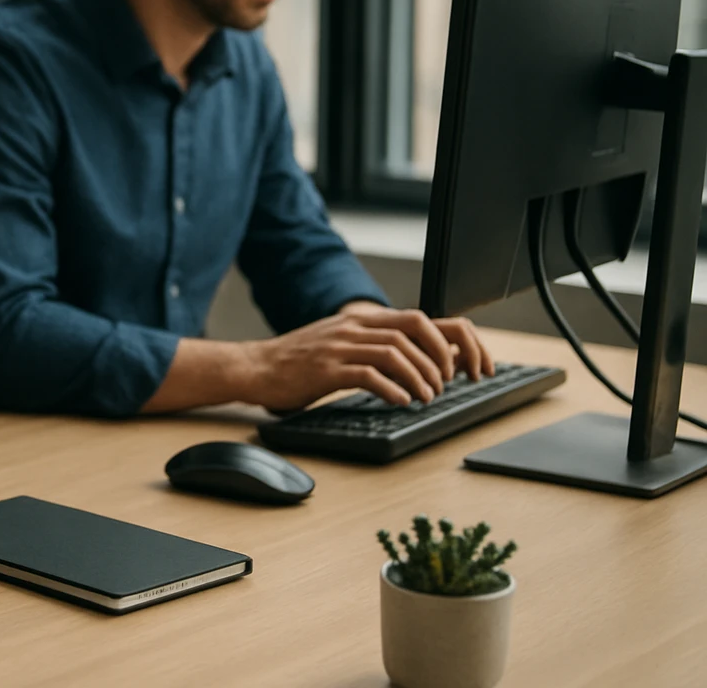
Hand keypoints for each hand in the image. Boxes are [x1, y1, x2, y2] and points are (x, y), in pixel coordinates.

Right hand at [237, 304, 493, 412]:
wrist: (256, 367)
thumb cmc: (299, 361)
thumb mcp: (340, 343)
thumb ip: (373, 345)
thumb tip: (416, 360)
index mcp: (361, 321)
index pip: (418, 318)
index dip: (448, 340)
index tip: (462, 366)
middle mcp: (354, 328)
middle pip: (413, 329)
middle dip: (440, 358)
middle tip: (447, 383)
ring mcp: (339, 346)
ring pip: (395, 352)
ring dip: (420, 376)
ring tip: (427, 397)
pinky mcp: (326, 370)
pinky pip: (368, 374)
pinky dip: (392, 389)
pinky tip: (401, 401)